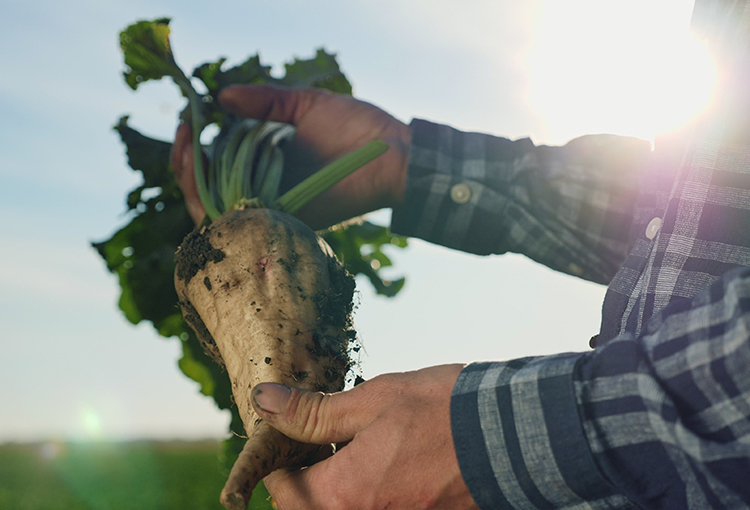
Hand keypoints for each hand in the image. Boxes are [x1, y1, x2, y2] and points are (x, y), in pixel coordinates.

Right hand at [171, 85, 410, 228]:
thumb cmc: (355, 128)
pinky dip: (214, 205)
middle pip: (206, 189)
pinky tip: (204, 178)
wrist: (392, 152)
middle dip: (183, 163)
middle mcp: (264, 188)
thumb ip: (265, 101)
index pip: (215, 166)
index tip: (187, 122)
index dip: (192, 148)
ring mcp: (273, 207)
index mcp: (266, 162)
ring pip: (214, 209)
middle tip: (184, 135)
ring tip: (187, 149)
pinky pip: (241, 224)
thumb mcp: (302, 104)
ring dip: (190, 182)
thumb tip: (221, 96)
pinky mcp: (285, 221)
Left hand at [251, 365, 479, 509]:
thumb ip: (315, 411)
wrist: (517, 436)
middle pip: (312, 507)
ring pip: (344, 507)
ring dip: (338, 480)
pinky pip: (377, 508)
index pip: (285, 490)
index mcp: (344, 494)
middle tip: (323, 432)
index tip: (293, 427)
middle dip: (309, 473)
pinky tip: (386, 455)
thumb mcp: (373, 400)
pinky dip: (369, 487)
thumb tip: (264, 401)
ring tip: (355, 439)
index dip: (281, 456)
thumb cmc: (445, 411)